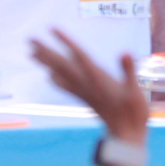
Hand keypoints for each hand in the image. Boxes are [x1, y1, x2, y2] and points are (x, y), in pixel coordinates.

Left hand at [31, 30, 149, 144]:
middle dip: (46, 51)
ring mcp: (84, 92)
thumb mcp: (135, 92)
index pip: (78, 56)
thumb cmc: (134, 114)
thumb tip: (125, 53)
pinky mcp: (86, 98)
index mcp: (97, 79)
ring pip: (60, 74)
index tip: (52, 29)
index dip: (66, 42)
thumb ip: (128, 72)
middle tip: (29, 39)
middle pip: (62, 65)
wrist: (126, 136)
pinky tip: (48, 76)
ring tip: (31, 52)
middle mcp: (86, 84)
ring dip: (46, 63)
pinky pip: (66, 86)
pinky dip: (55, 79)